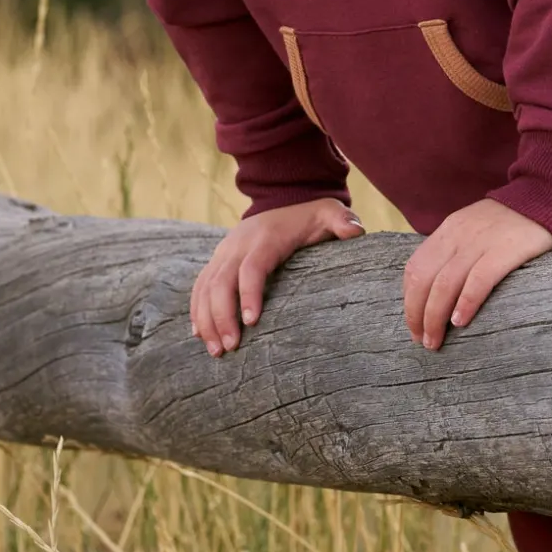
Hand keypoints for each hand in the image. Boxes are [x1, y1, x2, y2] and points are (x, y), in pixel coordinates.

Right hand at [190, 198, 362, 356]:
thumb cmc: (311, 216)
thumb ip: (343, 222)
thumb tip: (355, 232)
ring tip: (216, 351)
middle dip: (222, 316)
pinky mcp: (217, 260)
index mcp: (266, 238)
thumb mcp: (330, 213)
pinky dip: (197, 309)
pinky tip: (200, 335)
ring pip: (205, 286)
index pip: (252, 268)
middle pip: (221, 281)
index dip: (249, 294)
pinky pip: (200, 285)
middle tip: (230, 348)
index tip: (253, 323)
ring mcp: (224, 252)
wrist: (284, 199)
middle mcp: (238, 244)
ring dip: (207, 319)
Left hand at [402, 199, 551, 351]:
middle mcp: (458, 235)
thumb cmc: (510, 222)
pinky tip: (461, 322)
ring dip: (435, 317)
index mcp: (448, 230)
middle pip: (425, 279)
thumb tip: (439, 290)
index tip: (414, 324)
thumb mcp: (473, 228)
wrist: (545, 199)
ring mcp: (480, 242)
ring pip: (445, 284)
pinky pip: (478, 280)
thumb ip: (455, 251)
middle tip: (423, 341)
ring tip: (436, 341)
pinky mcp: (505, 250)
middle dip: (417, 314)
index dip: (409, 300)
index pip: (415, 267)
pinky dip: (466, 303)